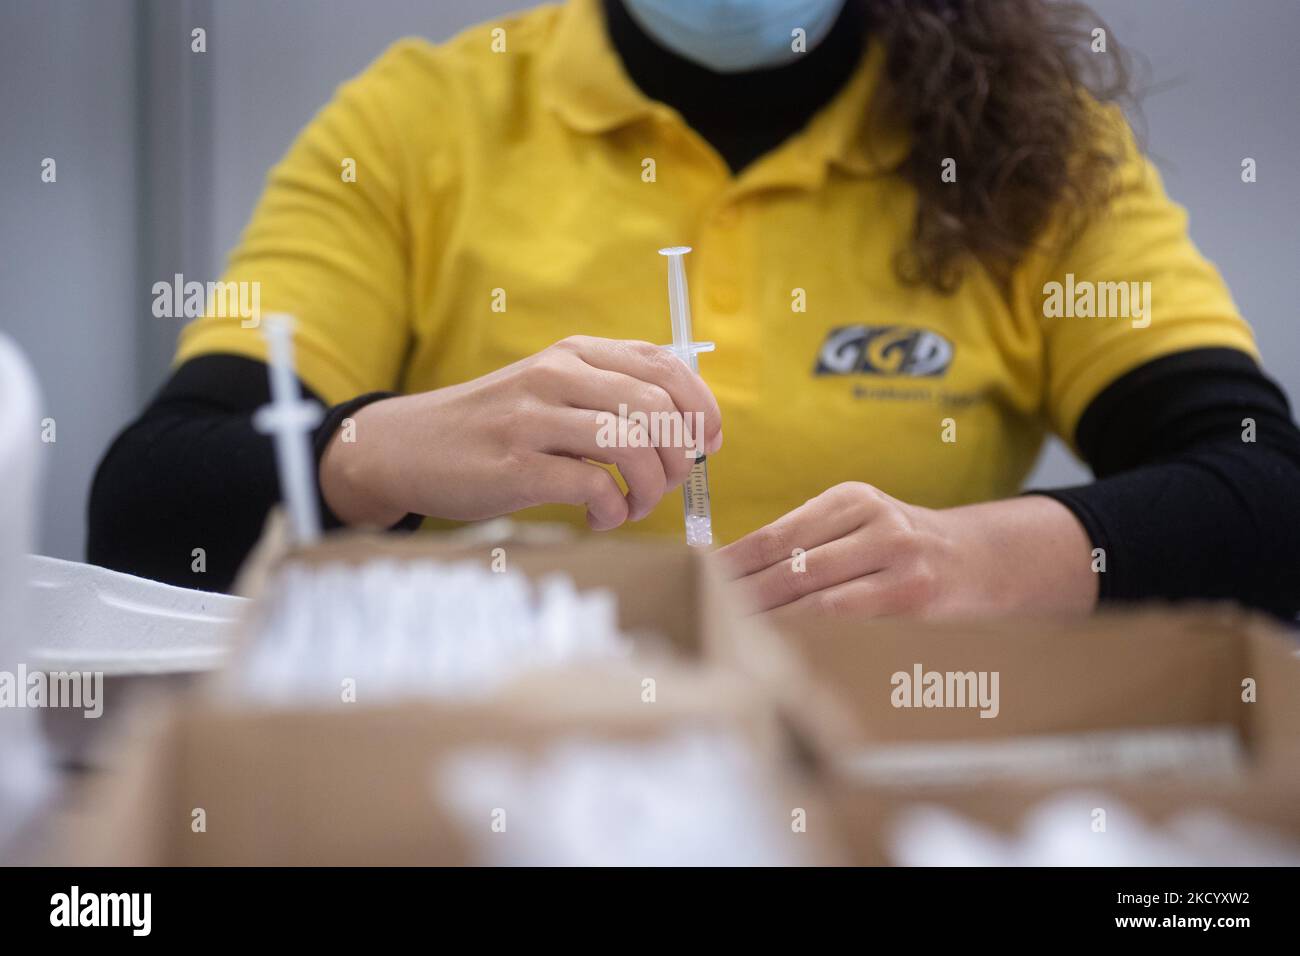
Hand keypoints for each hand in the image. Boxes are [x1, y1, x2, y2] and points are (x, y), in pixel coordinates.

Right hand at [320, 336, 722, 527]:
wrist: (408, 447)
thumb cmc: (495, 428)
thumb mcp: (552, 390)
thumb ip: (610, 395)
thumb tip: (688, 429)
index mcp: (574, 353)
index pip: (663, 364)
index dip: (700, 406)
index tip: (707, 443)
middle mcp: (556, 376)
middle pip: (656, 406)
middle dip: (679, 455)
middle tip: (670, 484)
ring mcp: (533, 419)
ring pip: (631, 444)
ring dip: (651, 487)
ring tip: (634, 505)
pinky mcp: (515, 465)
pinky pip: (593, 485)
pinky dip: (613, 509)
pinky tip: (601, 516)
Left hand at [716, 482, 1097, 619]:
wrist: (983, 560)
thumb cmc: (903, 549)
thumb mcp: (861, 526)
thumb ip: (810, 542)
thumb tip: (733, 572)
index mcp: (851, 498)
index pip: (777, 534)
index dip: (734, 561)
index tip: (697, 581)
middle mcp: (874, 518)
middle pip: (790, 562)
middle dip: (742, 593)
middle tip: (704, 615)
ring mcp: (899, 553)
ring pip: (815, 590)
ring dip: (768, 616)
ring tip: (731, 633)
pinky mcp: (916, 591)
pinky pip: (848, 613)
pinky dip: (809, 628)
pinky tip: (783, 642)